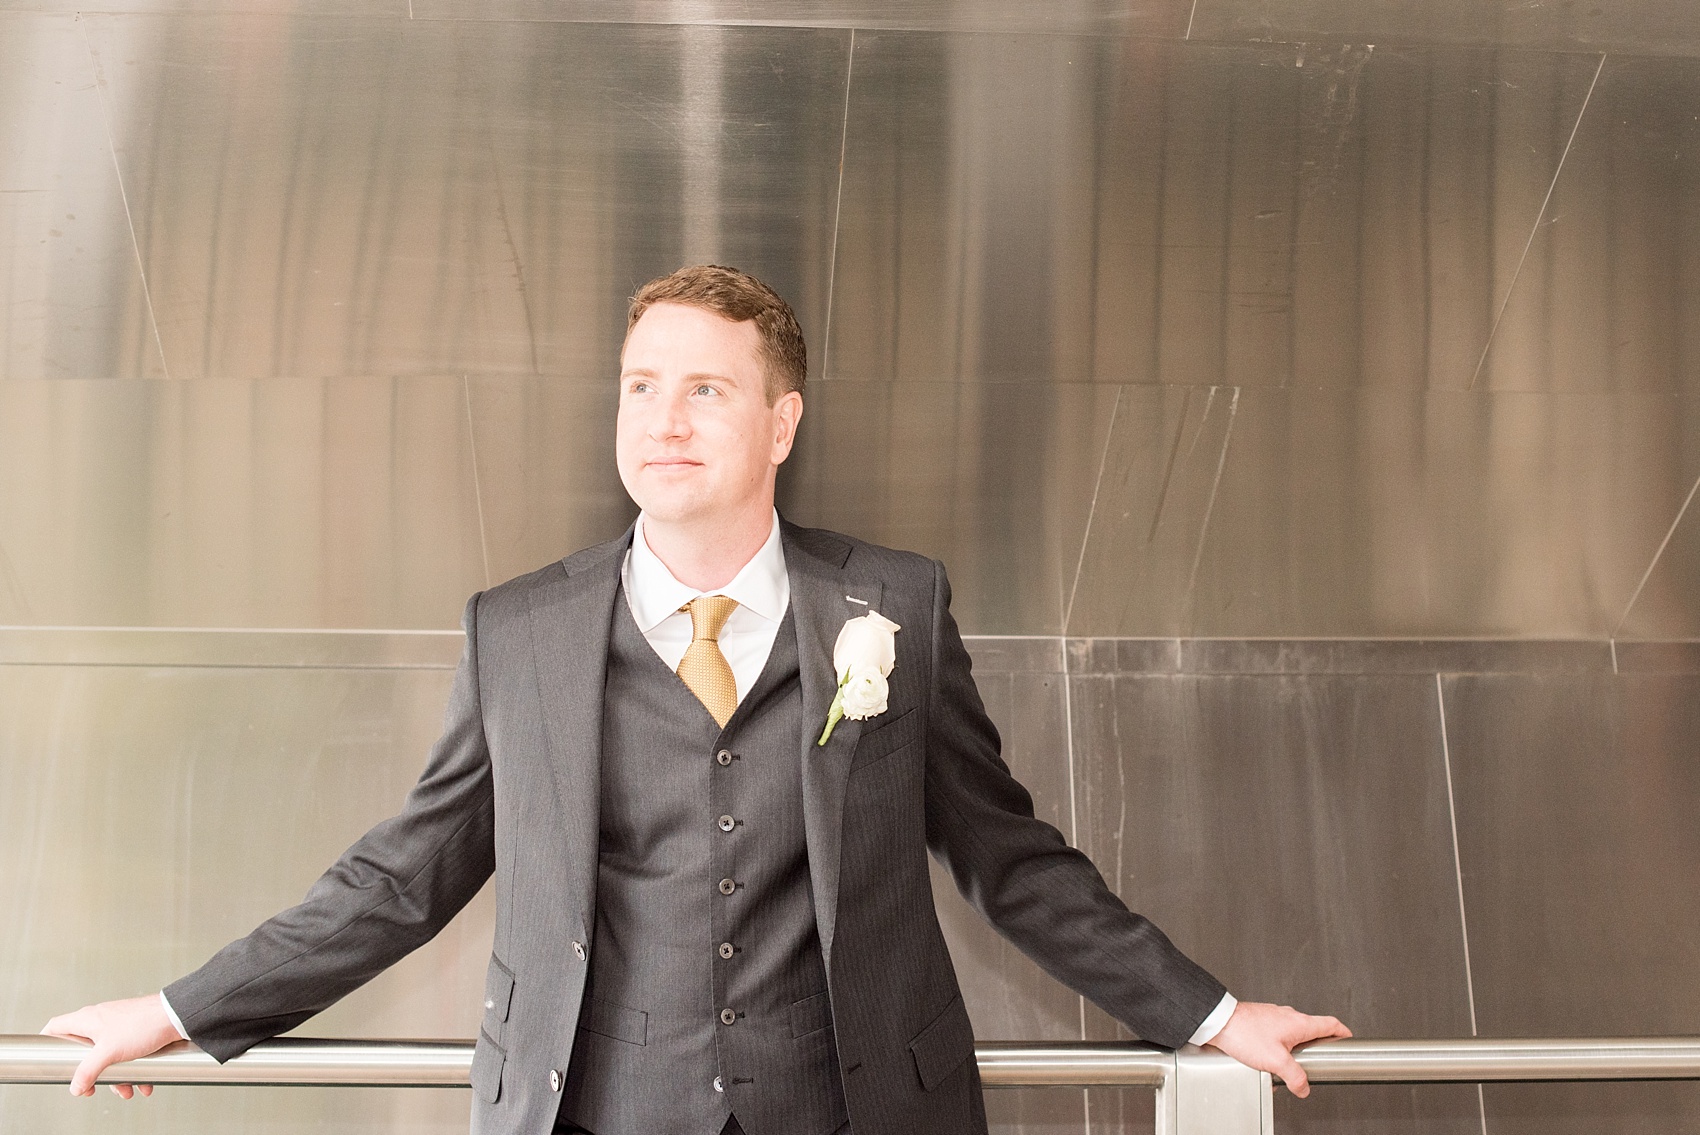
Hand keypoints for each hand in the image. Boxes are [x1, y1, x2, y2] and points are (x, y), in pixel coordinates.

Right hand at [42, 995, 181, 1097]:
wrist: (178, 1016)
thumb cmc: (144, 1025)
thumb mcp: (109, 1052)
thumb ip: (88, 1071)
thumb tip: (75, 1087)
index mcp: (87, 1020)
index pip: (56, 1026)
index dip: (48, 1042)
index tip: (48, 1059)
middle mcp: (101, 1020)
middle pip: (84, 1051)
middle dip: (91, 1073)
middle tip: (93, 1088)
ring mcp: (119, 1026)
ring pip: (108, 1056)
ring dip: (117, 1076)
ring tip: (127, 1089)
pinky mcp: (136, 1032)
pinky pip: (128, 1055)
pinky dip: (134, 1070)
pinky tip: (144, 1083)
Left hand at [1204, 1000, 1350, 1097]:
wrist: (1219, 1021)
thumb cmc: (1245, 1034)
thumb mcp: (1276, 1061)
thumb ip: (1294, 1076)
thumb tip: (1303, 1087)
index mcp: (1299, 1023)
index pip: (1330, 1024)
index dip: (1343, 1032)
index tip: (1348, 1040)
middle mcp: (1289, 1016)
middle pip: (1312, 1030)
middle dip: (1317, 1047)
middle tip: (1318, 1061)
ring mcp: (1274, 1017)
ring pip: (1293, 1034)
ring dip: (1295, 1050)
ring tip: (1288, 1067)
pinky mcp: (1261, 1021)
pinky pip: (1277, 1035)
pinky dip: (1279, 1048)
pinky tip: (1268, 1060)